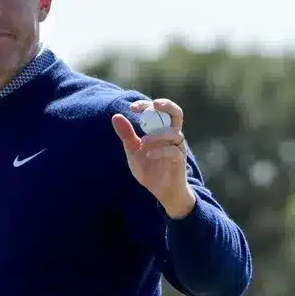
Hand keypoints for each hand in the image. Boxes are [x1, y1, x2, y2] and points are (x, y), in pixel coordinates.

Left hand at [111, 98, 195, 218]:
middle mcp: (172, 135)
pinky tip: (148, 154)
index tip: (132, 108)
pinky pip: (174, 151)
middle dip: (166, 105)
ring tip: (143, 142)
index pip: (159, 110)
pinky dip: (160, 151)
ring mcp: (177, 148)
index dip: (147, 105)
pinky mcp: (179, 161)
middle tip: (153, 105)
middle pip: (176, 113)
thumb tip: (115, 116)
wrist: (160, 190)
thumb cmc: (149, 168)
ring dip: (158, 134)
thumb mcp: (133, 150)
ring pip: (175, 133)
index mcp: (161, 130)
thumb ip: (126, 134)